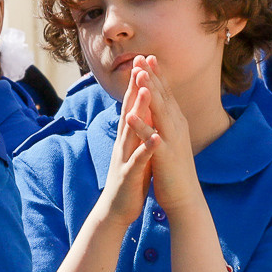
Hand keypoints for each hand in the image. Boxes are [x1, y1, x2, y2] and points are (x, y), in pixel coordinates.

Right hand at [94, 70, 159, 228]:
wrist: (117, 208)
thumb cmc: (129, 178)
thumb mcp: (134, 149)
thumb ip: (138, 130)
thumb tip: (141, 111)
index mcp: (128, 136)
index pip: (132, 106)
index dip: (137, 85)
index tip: (143, 63)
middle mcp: (124, 143)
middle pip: (128, 111)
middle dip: (134, 88)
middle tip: (139, 65)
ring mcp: (125, 157)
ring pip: (131, 131)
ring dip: (138, 111)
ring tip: (145, 92)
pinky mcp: (129, 175)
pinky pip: (138, 160)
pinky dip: (146, 149)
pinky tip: (155, 138)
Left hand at [132, 57, 200, 215]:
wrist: (184, 197)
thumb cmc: (174, 169)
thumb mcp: (169, 140)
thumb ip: (165, 124)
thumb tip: (161, 109)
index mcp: (175, 123)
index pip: (165, 94)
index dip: (156, 75)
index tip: (147, 57)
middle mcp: (176, 126)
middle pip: (163, 96)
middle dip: (152, 75)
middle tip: (142, 55)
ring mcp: (171, 139)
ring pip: (159, 111)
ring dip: (148, 91)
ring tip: (138, 74)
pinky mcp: (164, 155)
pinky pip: (151, 138)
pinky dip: (141, 125)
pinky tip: (130, 113)